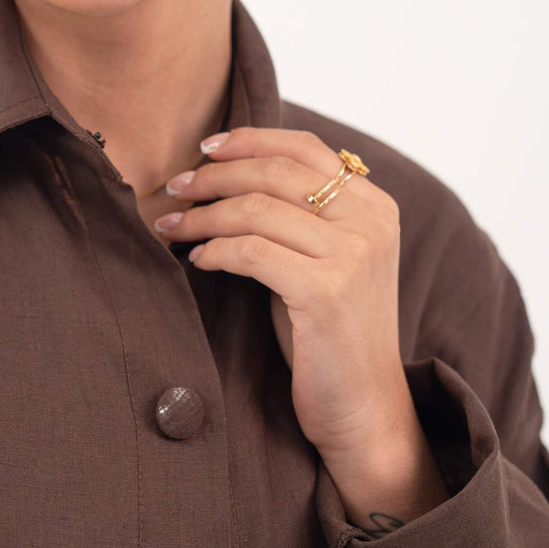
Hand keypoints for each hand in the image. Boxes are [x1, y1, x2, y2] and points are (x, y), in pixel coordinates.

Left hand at [155, 127, 408, 455]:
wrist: (363, 407)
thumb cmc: (330, 332)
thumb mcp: (327, 258)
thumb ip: (302, 213)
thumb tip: (229, 169)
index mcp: (375, 205)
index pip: (304, 148)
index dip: (249, 140)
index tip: (204, 148)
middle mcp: (371, 222)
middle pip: (274, 172)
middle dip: (214, 176)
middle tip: (175, 188)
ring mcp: (353, 255)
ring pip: (256, 210)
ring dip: (203, 214)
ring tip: (173, 226)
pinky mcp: (326, 291)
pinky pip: (250, 252)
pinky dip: (215, 250)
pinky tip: (198, 259)